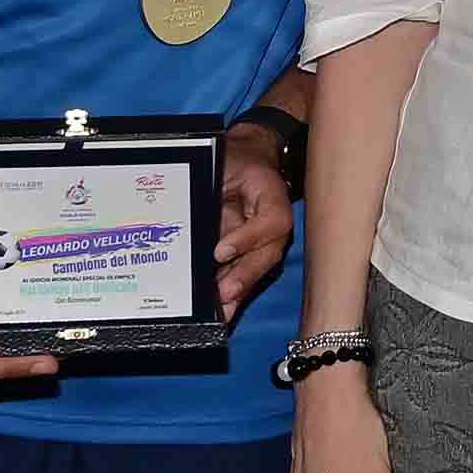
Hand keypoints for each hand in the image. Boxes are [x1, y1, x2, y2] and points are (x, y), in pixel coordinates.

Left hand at [213, 127, 295, 305]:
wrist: (246, 158)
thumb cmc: (236, 158)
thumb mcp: (225, 161)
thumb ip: (216, 187)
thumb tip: (198, 223)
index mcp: (271, 196)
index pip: (271, 221)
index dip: (248, 238)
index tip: (220, 252)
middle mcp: (273, 224)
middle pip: (268, 255)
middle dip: (244, 277)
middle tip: (223, 295)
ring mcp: (263, 242)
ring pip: (257, 270)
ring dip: (238, 292)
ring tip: (220, 313)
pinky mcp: (248, 253)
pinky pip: (243, 275)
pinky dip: (232, 296)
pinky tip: (219, 314)